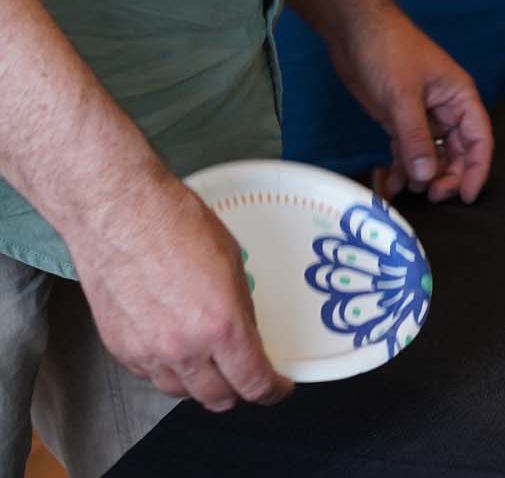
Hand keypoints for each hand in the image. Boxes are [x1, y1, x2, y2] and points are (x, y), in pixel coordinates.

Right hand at [69, 169, 290, 411]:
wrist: (119, 213)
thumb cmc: (175, 221)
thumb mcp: (231, 256)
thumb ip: (240, 303)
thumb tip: (245, 329)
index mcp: (221, 325)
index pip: (253, 382)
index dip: (272, 391)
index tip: (278, 386)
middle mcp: (185, 349)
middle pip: (217, 399)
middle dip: (238, 391)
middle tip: (245, 375)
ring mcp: (149, 353)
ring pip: (181, 392)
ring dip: (200, 383)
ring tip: (207, 360)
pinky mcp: (120, 349)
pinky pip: (150, 375)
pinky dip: (166, 368)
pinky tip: (172, 345)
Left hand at [329, 7, 492, 203]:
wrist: (353, 30)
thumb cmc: (388, 51)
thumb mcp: (403, 96)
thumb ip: (416, 139)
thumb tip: (427, 178)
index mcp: (459, 97)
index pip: (479, 139)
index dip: (477, 170)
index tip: (466, 197)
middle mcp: (446, 110)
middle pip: (457, 153)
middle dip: (447, 177)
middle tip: (431, 196)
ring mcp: (422, 116)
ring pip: (432, 157)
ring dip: (422, 177)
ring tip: (405, 189)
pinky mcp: (400, 121)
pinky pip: (408, 152)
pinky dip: (401, 169)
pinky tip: (389, 185)